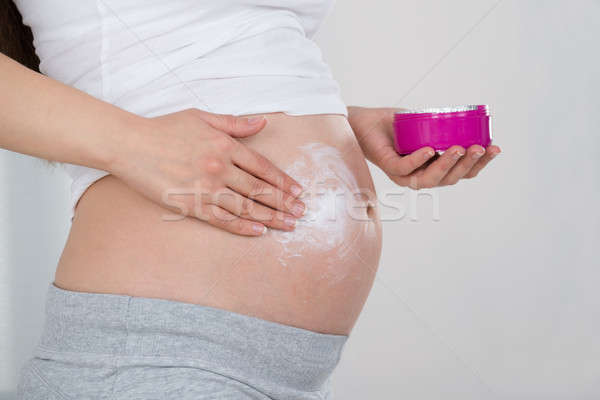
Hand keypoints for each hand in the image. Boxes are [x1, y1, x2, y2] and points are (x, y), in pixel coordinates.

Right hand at [109, 109, 304, 235]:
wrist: (130, 144)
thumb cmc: (165, 128)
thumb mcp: (202, 117)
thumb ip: (234, 123)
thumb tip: (263, 123)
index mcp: (225, 145)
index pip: (263, 167)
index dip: (283, 181)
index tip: (298, 191)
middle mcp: (220, 167)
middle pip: (259, 189)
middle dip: (284, 202)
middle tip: (302, 213)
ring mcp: (205, 187)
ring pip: (245, 206)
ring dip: (270, 217)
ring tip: (289, 225)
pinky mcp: (189, 204)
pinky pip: (221, 219)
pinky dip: (242, 226)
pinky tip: (259, 231)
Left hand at [348, 106, 500, 188]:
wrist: (363, 121)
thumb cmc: (394, 125)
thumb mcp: (425, 124)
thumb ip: (443, 127)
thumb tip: (469, 118)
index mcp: (432, 168)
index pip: (460, 173)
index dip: (479, 164)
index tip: (495, 148)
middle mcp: (418, 176)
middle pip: (448, 180)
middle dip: (468, 164)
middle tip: (479, 148)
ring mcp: (402, 174)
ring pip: (428, 180)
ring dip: (446, 165)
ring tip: (460, 148)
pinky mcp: (386, 166)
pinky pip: (403, 168)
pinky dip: (418, 160)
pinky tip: (430, 149)